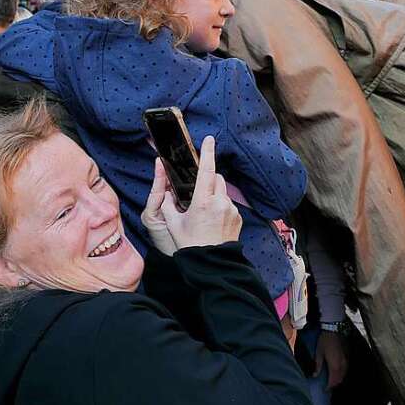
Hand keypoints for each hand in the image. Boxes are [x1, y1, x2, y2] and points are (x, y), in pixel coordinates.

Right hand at [142, 136, 241, 251]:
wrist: (211, 264)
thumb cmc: (190, 244)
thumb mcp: (173, 224)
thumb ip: (168, 205)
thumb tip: (167, 193)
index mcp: (202, 202)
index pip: (206, 171)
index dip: (207, 153)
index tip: (208, 140)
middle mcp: (219, 203)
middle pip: (216, 178)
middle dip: (208, 179)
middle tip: (198, 193)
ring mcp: (231, 210)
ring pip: (223, 192)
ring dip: (214, 195)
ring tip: (205, 213)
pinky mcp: (238, 218)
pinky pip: (228, 204)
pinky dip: (221, 207)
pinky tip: (213, 222)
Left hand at [314, 330, 348, 389]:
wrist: (334, 329)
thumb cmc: (325, 340)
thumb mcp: (318, 352)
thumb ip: (317, 365)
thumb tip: (314, 375)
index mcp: (335, 365)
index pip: (333, 381)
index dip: (329, 387)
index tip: (325, 390)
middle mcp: (342, 365)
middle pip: (339, 380)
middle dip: (334, 384)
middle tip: (328, 387)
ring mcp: (346, 361)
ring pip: (344, 375)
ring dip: (338, 379)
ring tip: (332, 380)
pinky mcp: (348, 356)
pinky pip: (346, 369)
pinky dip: (342, 373)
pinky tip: (337, 372)